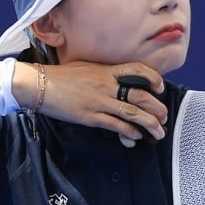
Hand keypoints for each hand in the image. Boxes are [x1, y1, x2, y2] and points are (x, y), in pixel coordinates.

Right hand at [12, 61, 167, 145]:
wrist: (39, 84)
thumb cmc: (62, 76)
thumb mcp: (87, 68)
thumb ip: (105, 74)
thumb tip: (120, 82)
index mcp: (106, 70)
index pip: (137, 70)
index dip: (153, 78)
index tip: (160, 88)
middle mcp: (106, 84)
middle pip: (140, 95)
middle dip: (157, 108)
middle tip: (164, 118)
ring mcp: (99, 101)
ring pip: (132, 112)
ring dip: (149, 124)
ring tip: (158, 132)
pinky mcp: (90, 116)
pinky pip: (115, 125)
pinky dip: (128, 132)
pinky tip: (135, 137)